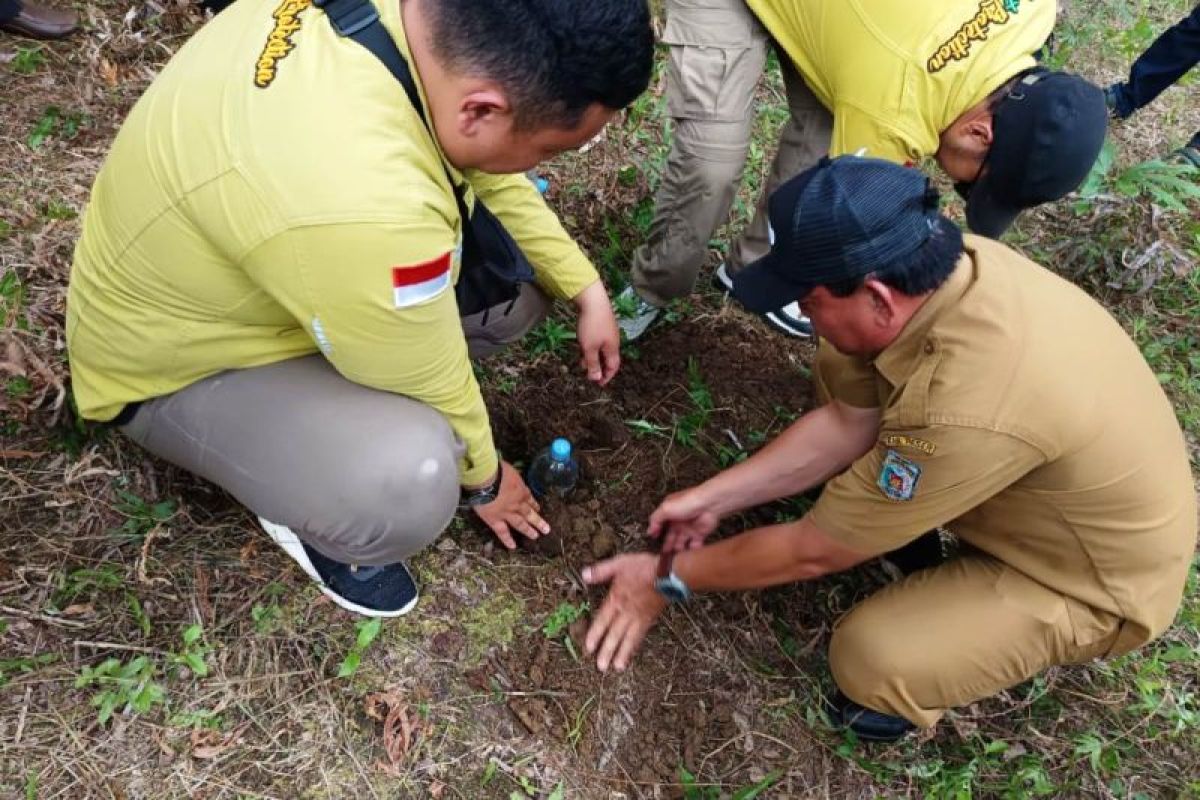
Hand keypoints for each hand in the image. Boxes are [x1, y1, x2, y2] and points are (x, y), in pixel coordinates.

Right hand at [472, 461, 549, 549]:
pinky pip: (502, 532)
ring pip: (520, 524)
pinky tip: (513, 547)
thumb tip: (507, 473)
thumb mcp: (508, 469)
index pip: (528, 498)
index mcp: (520, 489)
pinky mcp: (495, 520)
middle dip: (538, 521)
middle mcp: (517, 503)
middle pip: (529, 513)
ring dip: (529, 530)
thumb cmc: (495, 470)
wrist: (486, 478)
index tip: (538, 508)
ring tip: (536, 536)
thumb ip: (510, 475)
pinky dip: (507, 540)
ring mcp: (507, 513)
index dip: (534, 504)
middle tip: (546, 529)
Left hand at [573, 279, 619, 385]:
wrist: (593, 299)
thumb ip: (593, 364)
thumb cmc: (591, 325)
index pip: (613, 367)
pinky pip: (598, 340)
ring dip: (593, 357)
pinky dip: (592, 347)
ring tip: (582, 362)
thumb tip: (596, 378)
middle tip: (590, 374)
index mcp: (613, 348)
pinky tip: (582, 345)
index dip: (607, 376)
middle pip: (608, 358)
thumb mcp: (589, 348)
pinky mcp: (602, 323)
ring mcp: (608, 331)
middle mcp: (613, 340)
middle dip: (599, 367)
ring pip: (602, 349)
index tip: (599, 384)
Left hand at [582, 553, 665, 671]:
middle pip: (614, 634)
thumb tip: (584, 575)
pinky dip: (634, 647)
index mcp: (616, 599)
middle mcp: (626, 612)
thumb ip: (601, 571)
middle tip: (601, 667)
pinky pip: (640, 636)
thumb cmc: (643, 567)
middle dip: (607, 651)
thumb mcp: (619, 563)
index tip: (588, 648)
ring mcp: (638, 617)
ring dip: (621, 654)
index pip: (602, 620)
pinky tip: (631, 654)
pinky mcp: (649, 619)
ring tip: (616, 668)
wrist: (668, 574)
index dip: (595, 634)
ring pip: (628, 639)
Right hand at [648, 486, 720, 552]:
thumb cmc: (687, 503)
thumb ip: (655, 519)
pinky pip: (694, 545)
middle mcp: (679, 520)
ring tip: (674, 558)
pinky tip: (687, 556)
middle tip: (663, 555)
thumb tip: (649, 530)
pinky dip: (691, 550)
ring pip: (681, 542)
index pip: (660, 524)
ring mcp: (689, 527)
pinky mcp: (699, 533)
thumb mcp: (665, 509)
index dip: (656, 532)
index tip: (653, 540)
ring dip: (677, 549)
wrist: (709, 505)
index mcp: (670, 512)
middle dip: (667, 545)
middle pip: (671, 536)